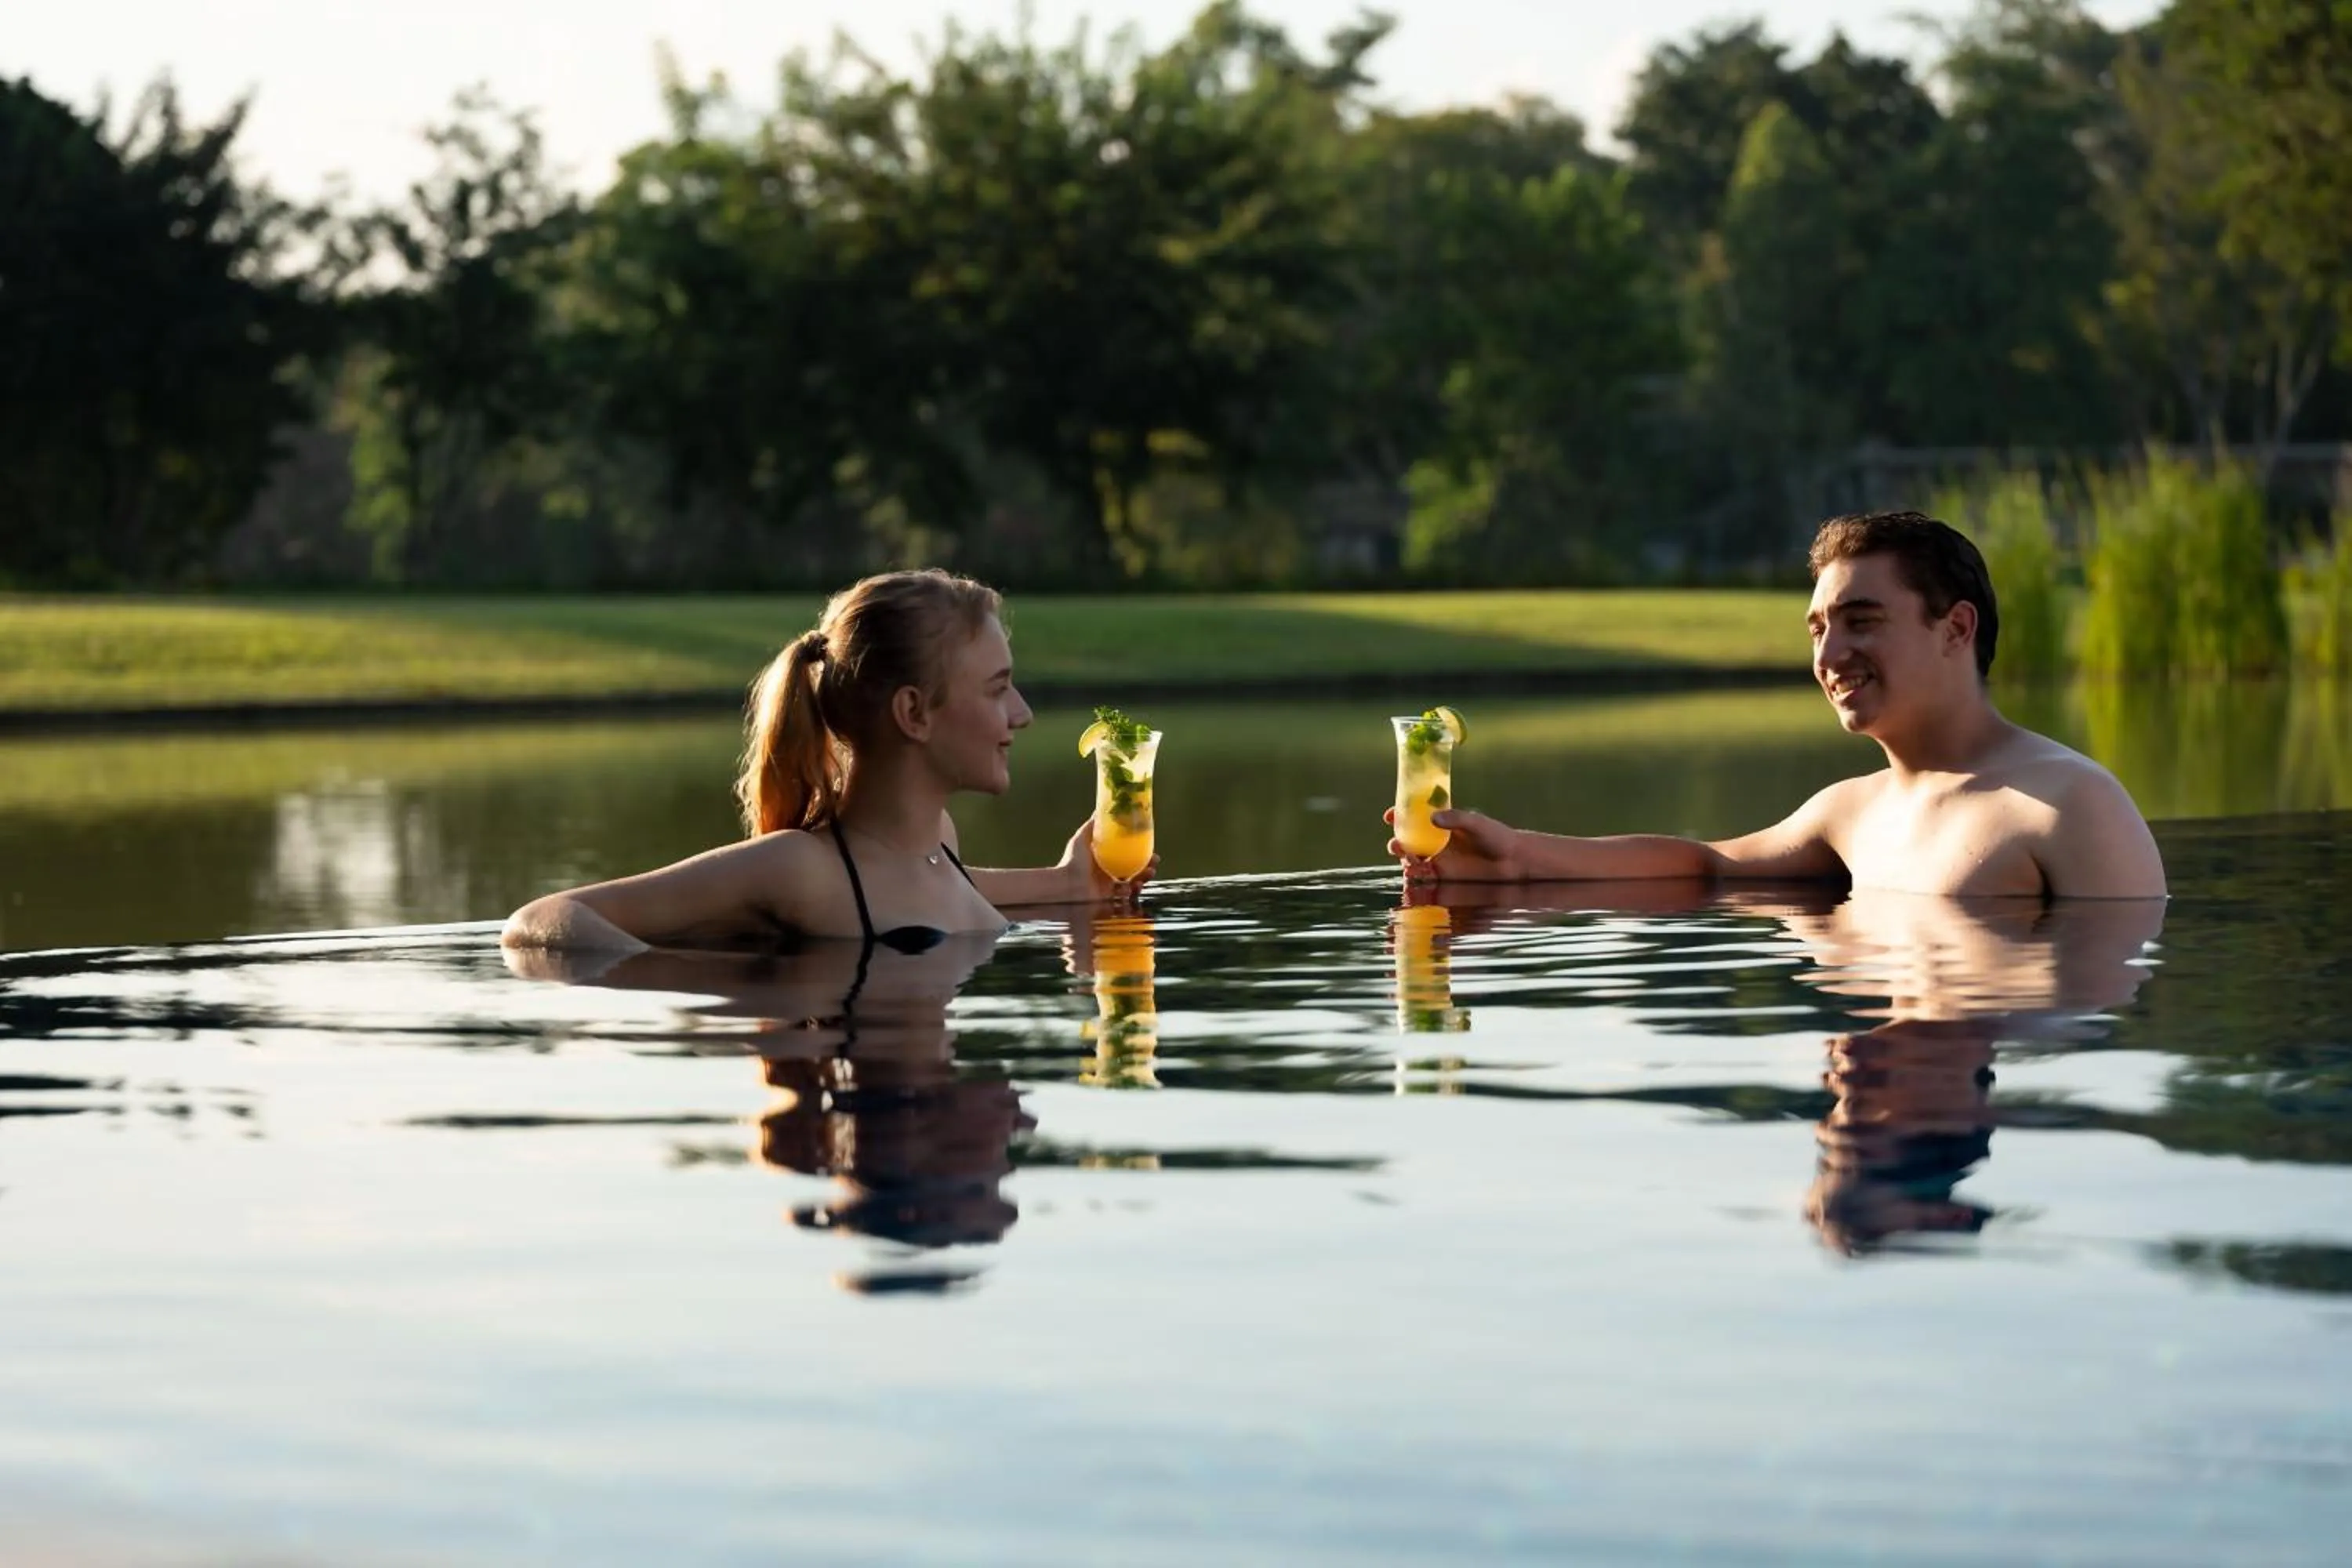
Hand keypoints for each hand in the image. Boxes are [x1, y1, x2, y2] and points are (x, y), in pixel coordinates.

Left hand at [1058, 817, 1158, 905]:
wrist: (1066, 885)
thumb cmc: (1072, 862)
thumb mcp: (1082, 839)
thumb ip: (1092, 826)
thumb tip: (1100, 809)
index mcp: (1104, 860)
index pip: (1127, 856)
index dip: (1140, 853)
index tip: (1150, 850)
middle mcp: (1108, 874)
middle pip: (1134, 870)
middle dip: (1147, 867)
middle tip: (1154, 863)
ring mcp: (1109, 888)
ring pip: (1134, 883)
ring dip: (1144, 878)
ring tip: (1149, 873)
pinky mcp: (1109, 900)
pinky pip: (1127, 897)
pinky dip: (1133, 891)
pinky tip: (1134, 886)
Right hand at [1385, 806, 1523, 883]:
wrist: (1513, 862)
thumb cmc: (1497, 837)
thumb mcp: (1476, 822)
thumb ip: (1455, 819)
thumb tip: (1433, 817)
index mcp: (1440, 824)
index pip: (1413, 817)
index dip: (1399, 816)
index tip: (1389, 816)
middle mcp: (1435, 842)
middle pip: (1407, 841)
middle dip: (1397, 843)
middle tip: (1396, 844)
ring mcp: (1438, 860)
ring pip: (1411, 860)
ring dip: (1404, 860)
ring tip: (1408, 860)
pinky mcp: (1443, 878)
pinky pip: (1423, 878)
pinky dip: (1415, 877)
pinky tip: (1414, 876)